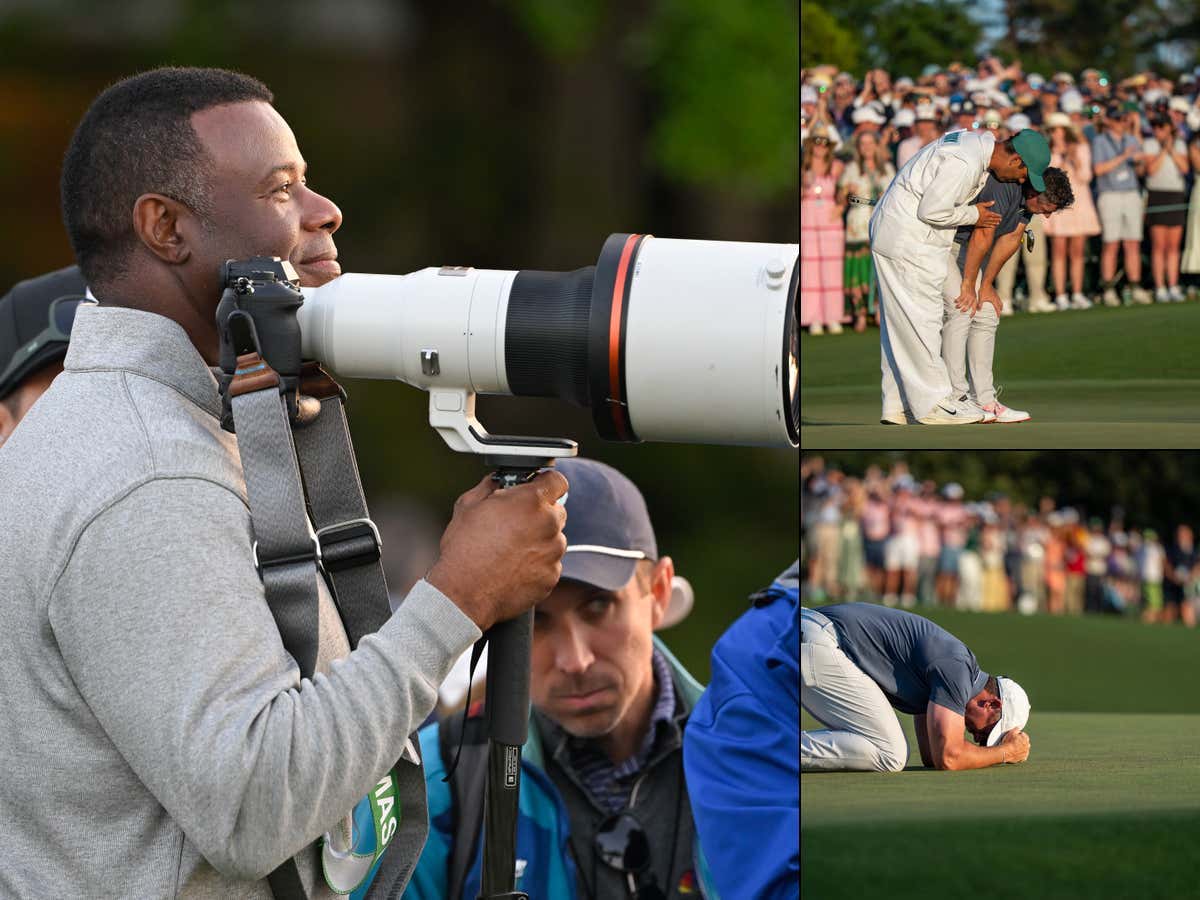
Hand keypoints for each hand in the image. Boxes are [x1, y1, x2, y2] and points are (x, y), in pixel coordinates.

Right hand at [426, 470, 567, 630]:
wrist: (464, 594)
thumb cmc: (464, 550)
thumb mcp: (468, 506)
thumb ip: (489, 486)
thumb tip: (497, 480)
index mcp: (531, 502)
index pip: (557, 481)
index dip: (545, 483)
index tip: (536, 489)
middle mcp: (549, 525)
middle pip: (556, 510)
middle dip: (539, 514)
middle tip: (515, 523)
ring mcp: (553, 553)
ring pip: (554, 538)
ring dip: (539, 540)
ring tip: (510, 550)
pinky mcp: (552, 576)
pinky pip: (550, 564)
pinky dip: (537, 564)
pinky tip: (514, 568)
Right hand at [954, 284, 979, 313]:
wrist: (970, 282)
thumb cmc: (971, 290)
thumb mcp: (974, 296)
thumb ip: (974, 303)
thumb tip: (977, 309)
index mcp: (974, 300)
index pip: (975, 308)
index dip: (972, 313)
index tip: (970, 317)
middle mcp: (971, 299)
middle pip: (968, 307)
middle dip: (964, 310)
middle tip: (961, 311)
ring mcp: (967, 296)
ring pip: (962, 303)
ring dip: (959, 306)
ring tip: (956, 307)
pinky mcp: (963, 294)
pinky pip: (959, 299)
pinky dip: (956, 301)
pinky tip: (955, 301)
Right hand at [974, 199, 1000, 227]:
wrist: (969, 215)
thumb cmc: (974, 209)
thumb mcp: (981, 204)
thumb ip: (988, 204)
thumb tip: (993, 201)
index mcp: (986, 213)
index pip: (993, 214)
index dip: (997, 215)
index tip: (1001, 216)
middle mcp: (985, 218)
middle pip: (992, 219)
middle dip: (997, 219)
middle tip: (1001, 220)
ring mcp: (982, 221)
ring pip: (990, 222)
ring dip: (994, 223)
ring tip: (998, 223)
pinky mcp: (979, 224)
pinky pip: (985, 225)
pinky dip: (989, 226)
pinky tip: (992, 226)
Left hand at [978, 285, 1001, 317]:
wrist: (986, 283)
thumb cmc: (983, 290)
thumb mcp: (981, 298)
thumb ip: (980, 304)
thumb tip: (979, 310)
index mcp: (994, 301)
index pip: (997, 308)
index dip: (998, 313)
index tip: (998, 317)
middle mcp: (997, 298)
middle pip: (1000, 306)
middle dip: (1000, 310)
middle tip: (999, 314)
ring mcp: (997, 296)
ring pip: (1000, 302)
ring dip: (1000, 306)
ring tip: (998, 309)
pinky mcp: (995, 293)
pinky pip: (998, 299)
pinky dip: (998, 303)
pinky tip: (995, 302)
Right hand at [999, 728, 1030, 762]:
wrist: (1006, 752)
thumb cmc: (1008, 742)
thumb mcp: (1011, 732)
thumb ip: (1016, 729)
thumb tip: (1018, 728)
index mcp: (1025, 739)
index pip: (1024, 735)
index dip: (1019, 735)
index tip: (1015, 736)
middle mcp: (1027, 746)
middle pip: (1026, 742)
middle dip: (1022, 741)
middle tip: (1014, 742)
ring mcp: (1026, 752)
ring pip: (1025, 749)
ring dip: (1022, 748)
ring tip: (1015, 748)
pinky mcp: (1023, 758)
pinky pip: (1023, 756)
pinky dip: (1021, 754)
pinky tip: (1016, 753)